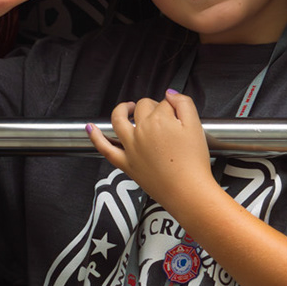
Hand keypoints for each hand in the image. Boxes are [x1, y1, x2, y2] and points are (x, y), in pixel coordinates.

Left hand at [86, 90, 215, 212]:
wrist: (188, 192)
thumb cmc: (193, 163)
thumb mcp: (196, 126)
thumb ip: (184, 104)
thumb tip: (170, 94)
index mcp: (159, 119)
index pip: (163, 103)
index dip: (172, 107)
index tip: (177, 115)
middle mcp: (141, 130)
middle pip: (142, 108)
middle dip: (152, 107)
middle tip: (162, 115)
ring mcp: (131, 146)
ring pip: (118, 120)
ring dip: (121, 109)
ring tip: (127, 107)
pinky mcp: (126, 163)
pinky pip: (105, 148)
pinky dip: (95, 137)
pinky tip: (90, 128)